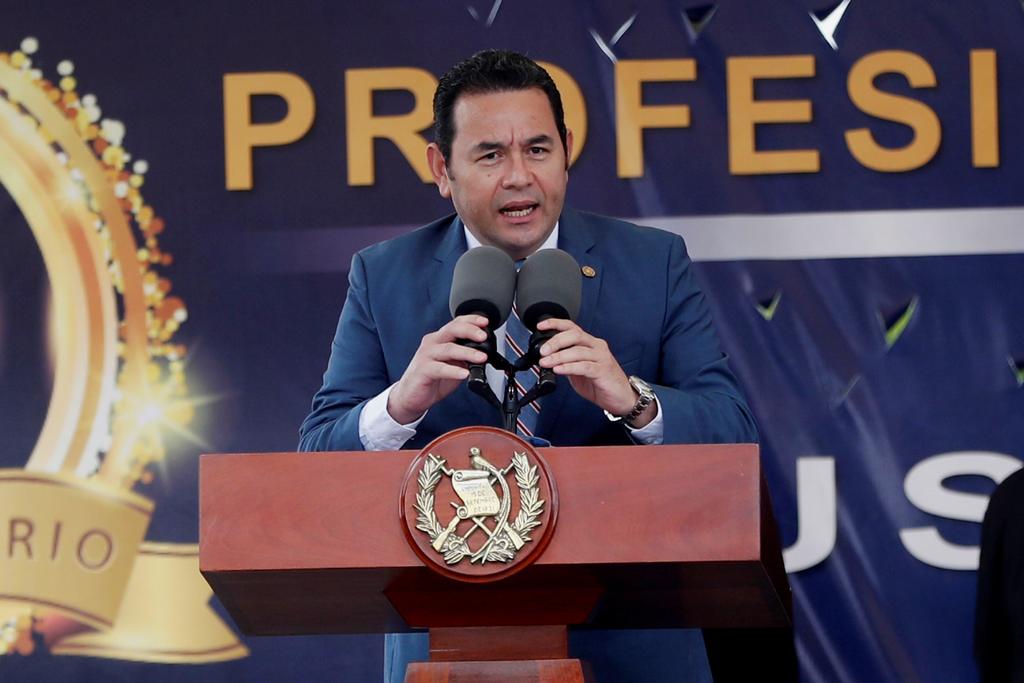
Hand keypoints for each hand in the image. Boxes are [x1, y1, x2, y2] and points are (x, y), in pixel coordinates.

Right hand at [387, 315, 488, 423]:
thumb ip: (465, 358)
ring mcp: (426, 356)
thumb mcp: (452, 365)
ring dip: (467, 352)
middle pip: (452, 330)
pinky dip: (453, 371)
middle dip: (470, 331)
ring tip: (481, 357)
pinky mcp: (422, 370)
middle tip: (483, 337)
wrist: (411, 396)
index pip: (456, 323)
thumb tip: (484, 355)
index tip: (485, 322)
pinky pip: (439, 369)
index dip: (471, 320)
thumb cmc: (431, 379)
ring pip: (448, 349)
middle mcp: (432, 344)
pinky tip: (464, 374)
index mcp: (440, 339)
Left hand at [536, 318, 656, 427]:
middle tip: (543, 351)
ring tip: (546, 363)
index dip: (556, 324)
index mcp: (590, 343)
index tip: (541, 326)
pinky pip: (584, 366)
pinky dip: (569, 367)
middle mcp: (596, 347)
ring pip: (578, 351)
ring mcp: (601, 358)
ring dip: (559, 356)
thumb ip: (566, 363)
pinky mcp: (603, 370)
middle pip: (574, 336)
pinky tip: (559, 370)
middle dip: (556, 341)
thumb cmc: (602, 383)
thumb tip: (547, 360)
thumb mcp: (578, 371)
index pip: (572, 328)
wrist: (621, 398)